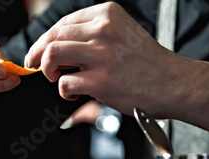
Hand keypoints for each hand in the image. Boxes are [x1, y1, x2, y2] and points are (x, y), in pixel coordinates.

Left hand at [24, 2, 208, 138]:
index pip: (63, 23)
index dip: (45, 39)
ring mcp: (102, 55)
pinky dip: (63, 90)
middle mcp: (103, 30)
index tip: (38, 50)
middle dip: (37, 53)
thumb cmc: (147, 63)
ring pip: (52, 54)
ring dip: (47, 69)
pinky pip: (65, 83)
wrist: (173, 84)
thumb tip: (57, 47)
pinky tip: (73, 93)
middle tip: (35, 65)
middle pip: (52, 36)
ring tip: (55, 78)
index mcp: (107, 15)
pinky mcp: (101, 81)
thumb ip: (93, 34)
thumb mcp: (122, 33)